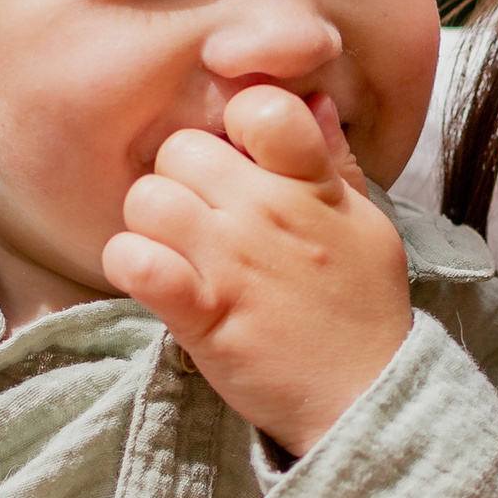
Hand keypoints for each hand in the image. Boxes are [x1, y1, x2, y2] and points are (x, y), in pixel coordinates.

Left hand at [104, 83, 411, 454]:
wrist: (365, 397)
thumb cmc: (362, 309)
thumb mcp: (366, 224)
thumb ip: (333, 160)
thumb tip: (311, 100)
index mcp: (312, 184)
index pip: (259, 105)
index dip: (234, 122)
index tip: (238, 158)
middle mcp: (269, 213)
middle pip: (181, 149)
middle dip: (180, 179)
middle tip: (197, 218)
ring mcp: (234, 263)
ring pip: (147, 198)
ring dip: (150, 225)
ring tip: (174, 251)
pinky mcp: (204, 315)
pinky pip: (138, 263)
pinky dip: (131, 266)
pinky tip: (152, 280)